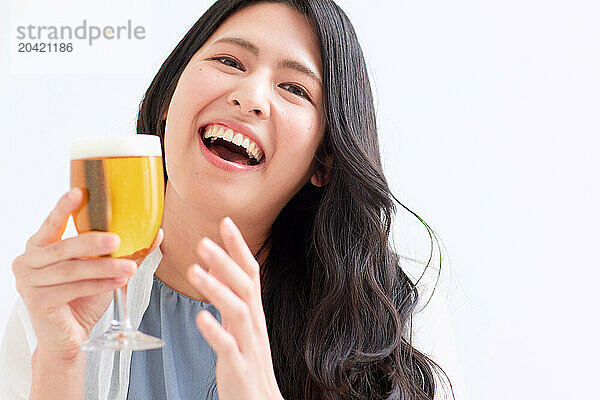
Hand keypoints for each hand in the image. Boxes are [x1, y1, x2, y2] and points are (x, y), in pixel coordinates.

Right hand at [11, 188, 162, 359]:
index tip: (80, 191)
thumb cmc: (82, 299)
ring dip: (104, 267)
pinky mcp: (36, 302)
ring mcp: (28, 282)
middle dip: (93, 242)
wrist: (69, 337)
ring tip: (130, 266)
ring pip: (72, 269)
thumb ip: (121, 250)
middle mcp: (28, 261)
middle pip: (64, 247)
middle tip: (117, 239)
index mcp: (39, 247)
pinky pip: (72, 288)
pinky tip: (118, 282)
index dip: (64, 207)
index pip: (52, 223)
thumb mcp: (101, 269)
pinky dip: (99, 284)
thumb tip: (156, 233)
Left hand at [187, 217, 282, 399]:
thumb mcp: (240, 328)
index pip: (250, 273)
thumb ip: (230, 301)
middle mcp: (254, 325)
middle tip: (203, 242)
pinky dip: (215, 331)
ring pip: (238, 312)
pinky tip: (200, 318)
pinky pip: (227, 347)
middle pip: (244, 287)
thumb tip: (215, 273)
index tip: (226, 222)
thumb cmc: (247, 365)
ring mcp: (248, 346)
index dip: (239, 247)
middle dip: (225, 262)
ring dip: (217, 290)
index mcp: (253, 313)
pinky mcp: (238, 367)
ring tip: (195, 272)